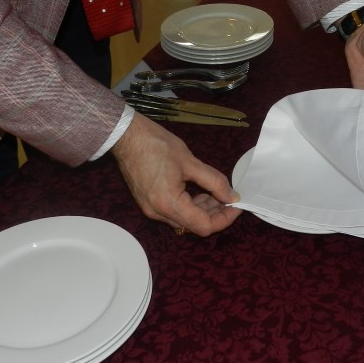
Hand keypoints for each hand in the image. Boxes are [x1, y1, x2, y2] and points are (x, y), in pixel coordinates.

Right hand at [111, 113, 241, 235]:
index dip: (224, 218)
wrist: (127, 137)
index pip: (204, 226)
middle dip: (216, 213)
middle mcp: (159, 213)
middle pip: (195, 225)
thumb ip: (214, 181)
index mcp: (169, 204)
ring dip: (203, 209)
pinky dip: (190, 205)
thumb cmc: (156, 145)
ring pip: (185, 219)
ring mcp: (152, 209)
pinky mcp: (149, 203)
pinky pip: (174, 212)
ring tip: (215, 191)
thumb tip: (232, 196)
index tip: (236, 205)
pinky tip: (199, 191)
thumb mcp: (190, 162)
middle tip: (229, 196)